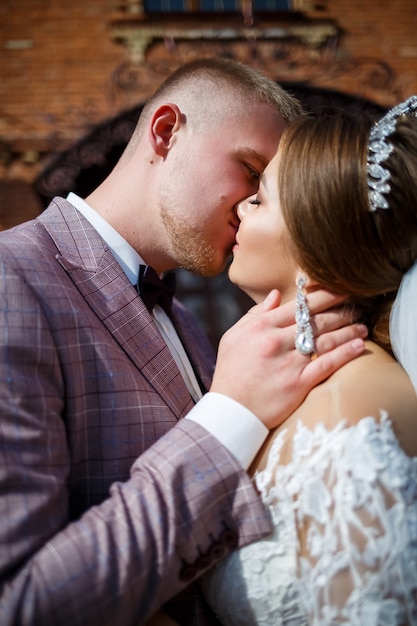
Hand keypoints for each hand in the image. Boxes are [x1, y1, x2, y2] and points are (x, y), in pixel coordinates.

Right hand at [210, 289, 366, 428]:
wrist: (230, 411)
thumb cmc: (231, 373)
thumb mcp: (234, 337)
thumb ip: (254, 314)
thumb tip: (276, 295)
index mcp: (261, 327)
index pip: (298, 305)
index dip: (322, 296)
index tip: (338, 289)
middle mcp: (276, 342)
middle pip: (315, 320)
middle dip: (339, 311)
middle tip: (355, 305)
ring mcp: (288, 363)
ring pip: (325, 340)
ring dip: (347, 330)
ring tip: (362, 326)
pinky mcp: (298, 383)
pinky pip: (327, 364)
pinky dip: (345, 354)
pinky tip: (358, 346)